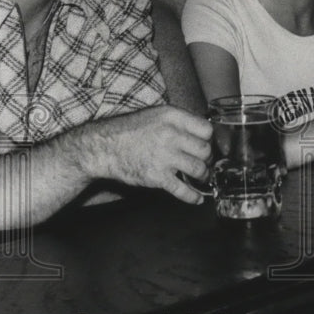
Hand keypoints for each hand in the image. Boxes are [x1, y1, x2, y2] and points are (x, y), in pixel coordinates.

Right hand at [80, 106, 212, 204]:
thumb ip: (179, 121)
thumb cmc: (130, 130)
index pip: (206, 129)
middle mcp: (170, 135)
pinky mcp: (156, 176)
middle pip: (205, 150)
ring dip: (203, 175)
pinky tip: (197, 199)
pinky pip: (182, 189)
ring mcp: (164, 157)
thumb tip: (202, 132)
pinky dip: (192, 196)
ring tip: (201, 176)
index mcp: (172, 117)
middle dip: (208, 158)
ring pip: (198, 169)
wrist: (104, 146)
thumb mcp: (156, 115)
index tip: (207, 145)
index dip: (209, 139)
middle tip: (204, 162)